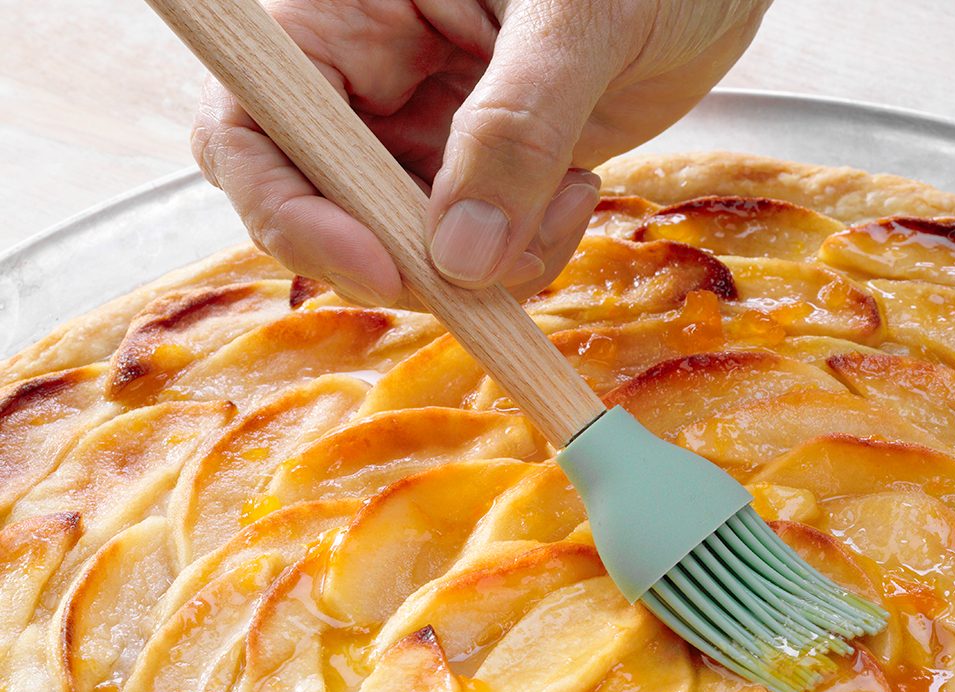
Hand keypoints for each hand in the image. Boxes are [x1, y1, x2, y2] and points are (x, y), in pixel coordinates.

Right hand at [190, 0, 770, 304]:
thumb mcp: (578, 21)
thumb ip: (518, 127)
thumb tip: (459, 256)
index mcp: (346, 11)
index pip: (249, 126)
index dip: (287, 209)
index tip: (380, 266)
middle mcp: (370, 76)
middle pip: (314, 206)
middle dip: (396, 259)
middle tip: (481, 276)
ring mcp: (426, 130)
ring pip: (405, 245)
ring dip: (481, 265)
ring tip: (567, 198)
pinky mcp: (488, 173)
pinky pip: (476, 251)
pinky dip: (522, 256)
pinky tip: (576, 194)